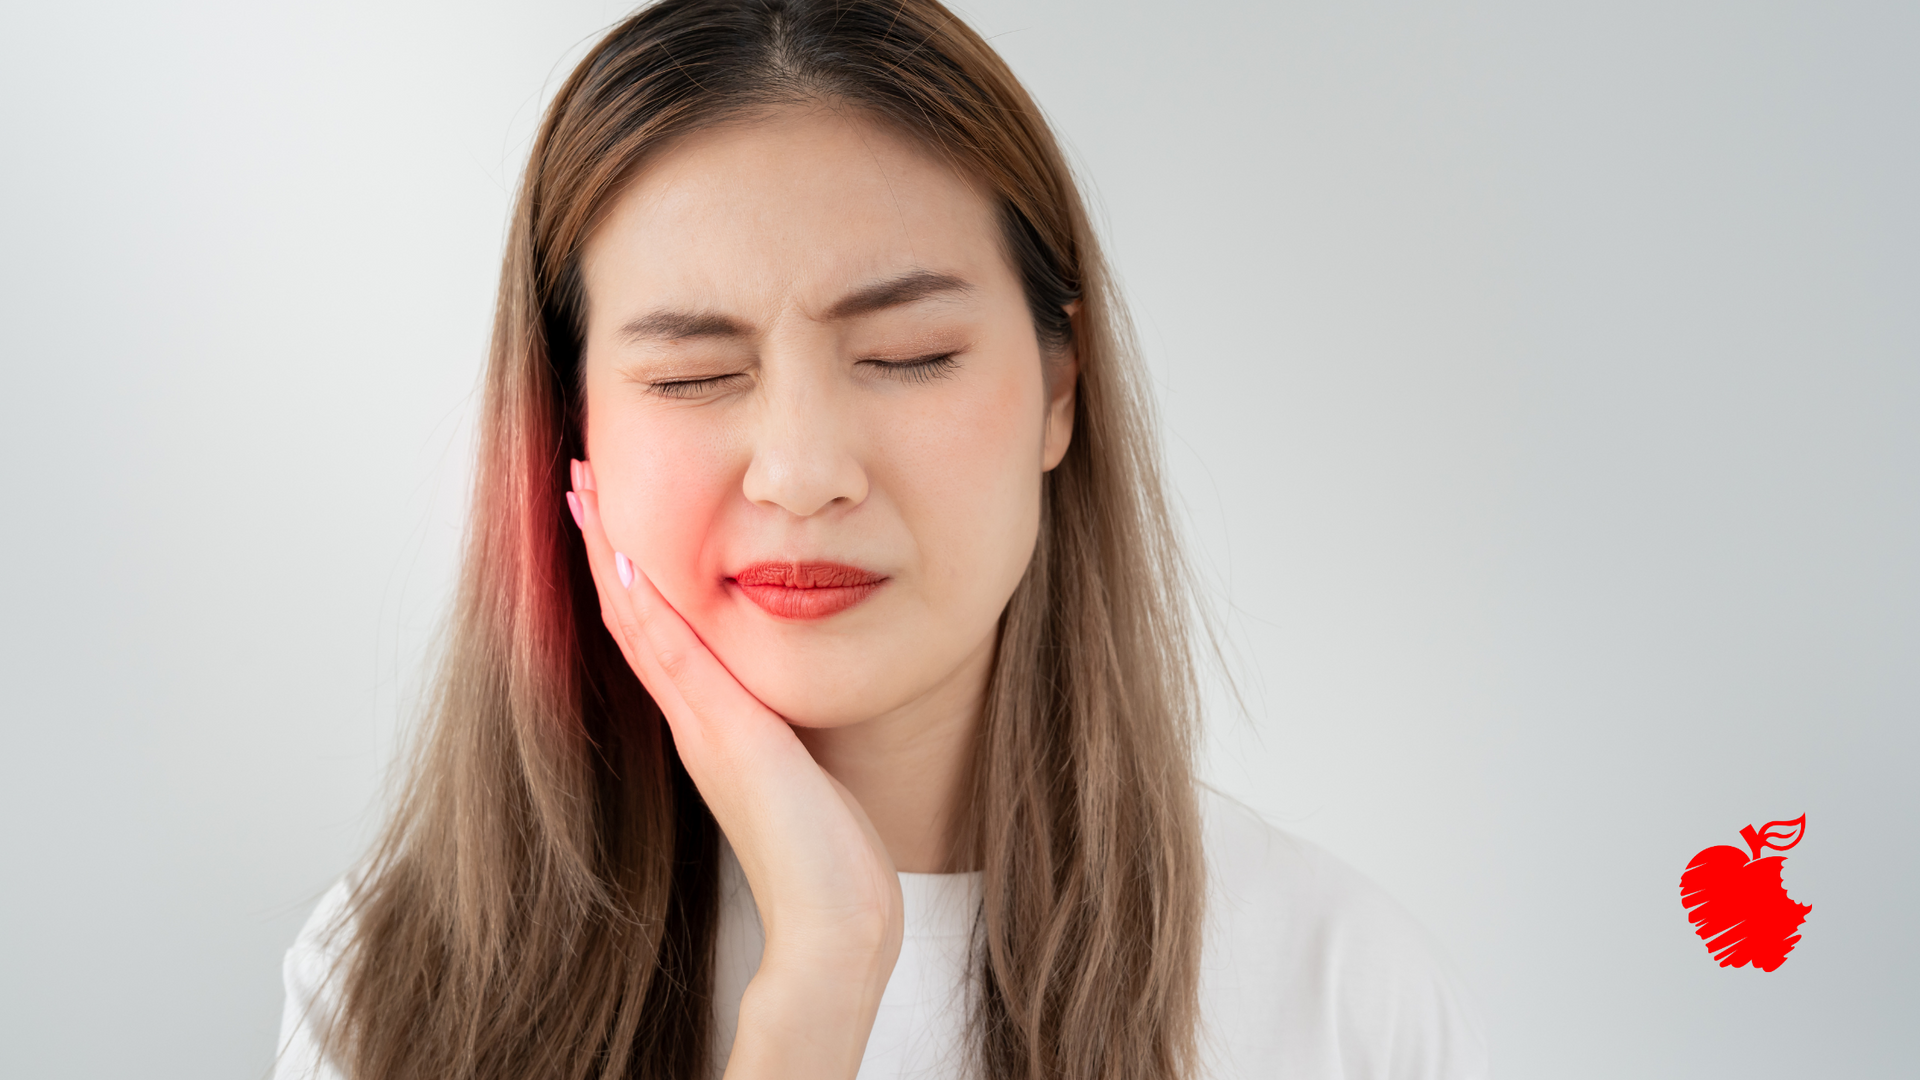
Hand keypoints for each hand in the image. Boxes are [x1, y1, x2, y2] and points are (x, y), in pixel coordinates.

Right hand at [569, 460, 902, 1078]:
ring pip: (639, 624)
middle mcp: (698, 720)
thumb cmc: (835, 858)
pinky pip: (671, 658)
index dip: (630, 569)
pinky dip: (644, 608)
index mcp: (716, 724)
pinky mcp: (725, 738)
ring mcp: (705, 728)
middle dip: (605, 545)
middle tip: (576, 481)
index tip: (609, 509)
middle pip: (633, 615)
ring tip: (581, 493)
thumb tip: (799, 706)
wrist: (836, 920)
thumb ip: (790, 733)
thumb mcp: (809, 770)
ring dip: (608, 556)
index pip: (659, 630)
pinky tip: (623, 558)